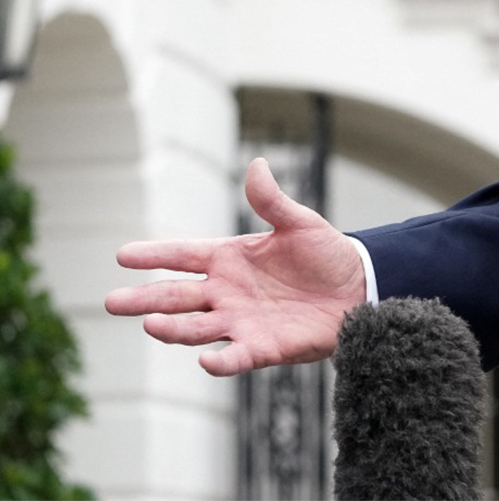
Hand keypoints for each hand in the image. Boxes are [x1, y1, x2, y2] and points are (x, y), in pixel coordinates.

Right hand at [105, 157, 365, 375]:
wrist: (358, 288)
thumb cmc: (326, 254)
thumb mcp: (300, 222)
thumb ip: (272, 201)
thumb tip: (256, 165)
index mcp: (229, 259)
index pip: (183, 256)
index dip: (154, 255)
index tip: (122, 255)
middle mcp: (226, 292)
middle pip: (176, 297)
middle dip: (144, 300)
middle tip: (112, 301)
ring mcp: (240, 321)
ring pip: (195, 328)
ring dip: (173, 328)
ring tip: (150, 324)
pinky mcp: (261, 347)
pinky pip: (234, 358)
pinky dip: (219, 362)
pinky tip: (205, 360)